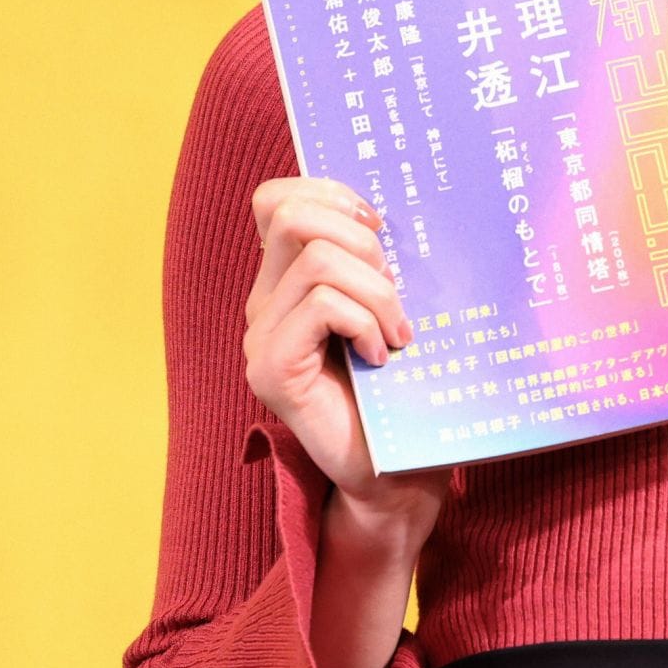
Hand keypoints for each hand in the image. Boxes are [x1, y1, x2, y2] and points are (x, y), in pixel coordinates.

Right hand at [244, 176, 450, 524]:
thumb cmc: (405, 387)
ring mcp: (262, 338)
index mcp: (288, 279)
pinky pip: (321, 306)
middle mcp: (265, 303)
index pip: (277, 199)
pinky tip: (383, 356)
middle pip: (290, 213)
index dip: (330, 192)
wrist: (398, 474)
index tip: (381, 225)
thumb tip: (401, 210)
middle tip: (395, 288)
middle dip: (359, 237)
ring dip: (376, 289)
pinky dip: (365, 321)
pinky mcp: (272, 371)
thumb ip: (380, 261)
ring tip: (399, 331)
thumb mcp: (394, 305)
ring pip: (316, 260)